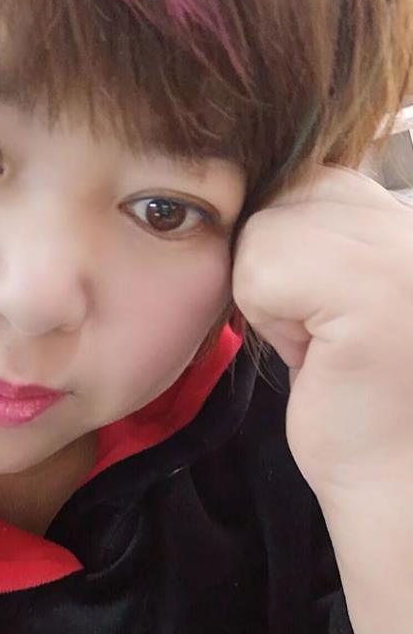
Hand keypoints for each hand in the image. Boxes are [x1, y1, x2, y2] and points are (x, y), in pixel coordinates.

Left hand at [231, 163, 412, 502]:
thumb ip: (322, 224)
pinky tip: (314, 353)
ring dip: (271, 291)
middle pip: (285, 195)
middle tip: (321, 325)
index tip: (321, 304)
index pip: (312, 177)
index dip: (292, 244)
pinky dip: (268, 314)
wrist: (392, 479)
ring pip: (267, 230)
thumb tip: (259, 180)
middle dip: (278, 264)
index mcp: (410, 217)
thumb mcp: (340, 281)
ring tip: (320, 338)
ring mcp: (404, 251)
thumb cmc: (355, 387)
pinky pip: (261, 269)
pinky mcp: (375, 290)